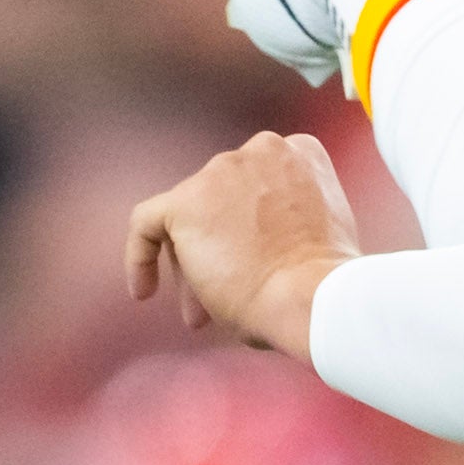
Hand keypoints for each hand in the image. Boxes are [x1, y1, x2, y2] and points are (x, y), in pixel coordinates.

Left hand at [125, 132, 363, 365]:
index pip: (262, 183)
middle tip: (225, 295)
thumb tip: (253, 250)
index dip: (254, 226)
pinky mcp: (185, 202)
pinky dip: (141, 256)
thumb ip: (286, 222)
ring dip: (194, 265)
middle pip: (223, 200)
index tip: (255, 259)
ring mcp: (221, 172)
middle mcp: (260, 150)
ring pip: (191, 219)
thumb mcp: (317, 235)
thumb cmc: (322, 285)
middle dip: (221, 248)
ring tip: (200, 314)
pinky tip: (144, 290)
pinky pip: (146, 224)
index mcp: (300, 153)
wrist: (312, 297)